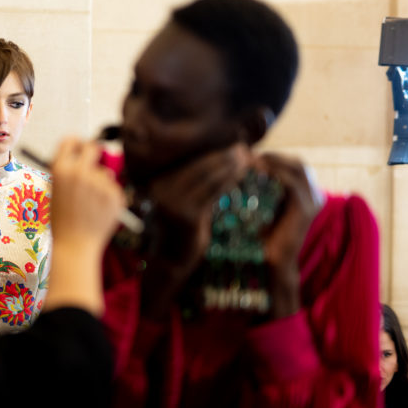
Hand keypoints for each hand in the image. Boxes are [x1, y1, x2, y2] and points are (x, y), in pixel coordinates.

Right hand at [50, 137, 124, 247]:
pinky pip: (113, 188)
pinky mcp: (115, 194)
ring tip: (90, 204)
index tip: (79, 147)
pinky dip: (108, 197)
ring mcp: (100, 183)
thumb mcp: (55, 192)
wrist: (75, 245)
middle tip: (91, 165)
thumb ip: (68, 172)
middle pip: (93, 148)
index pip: (70, 141)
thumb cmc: (62, 221)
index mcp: (61, 170)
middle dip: (92, 153)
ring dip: (99, 182)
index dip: (75, 143)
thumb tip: (82, 158)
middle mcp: (81, 172)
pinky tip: (98, 211)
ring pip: (104, 173)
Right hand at [141, 144, 249, 318]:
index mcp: (160, 183)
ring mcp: (173, 202)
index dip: (213, 153)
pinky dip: (229, 181)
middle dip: (223, 155)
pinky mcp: (187, 215)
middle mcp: (163, 189)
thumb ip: (194, 185)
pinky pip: (213, 193)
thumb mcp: (183, 203)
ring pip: (207, 177)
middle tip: (243, 147)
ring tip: (247, 158)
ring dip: (229, 165)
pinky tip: (242, 176)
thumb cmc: (182, 231)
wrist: (171, 262)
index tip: (231, 146)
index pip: (191, 162)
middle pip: (199, 166)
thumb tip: (219, 161)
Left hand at [252, 153, 322, 318]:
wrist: (268, 261)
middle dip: (271, 155)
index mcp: (304, 193)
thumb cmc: (257, 234)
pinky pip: (293, 182)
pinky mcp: (306, 208)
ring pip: (296, 167)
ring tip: (249, 159)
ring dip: (272, 160)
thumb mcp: (257, 204)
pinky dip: (274, 172)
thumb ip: (255, 185)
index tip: (245, 153)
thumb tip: (237, 161)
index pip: (291, 163)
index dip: (270, 155)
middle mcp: (313, 195)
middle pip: (295, 162)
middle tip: (246, 153)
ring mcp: (313, 201)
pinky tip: (255, 170)